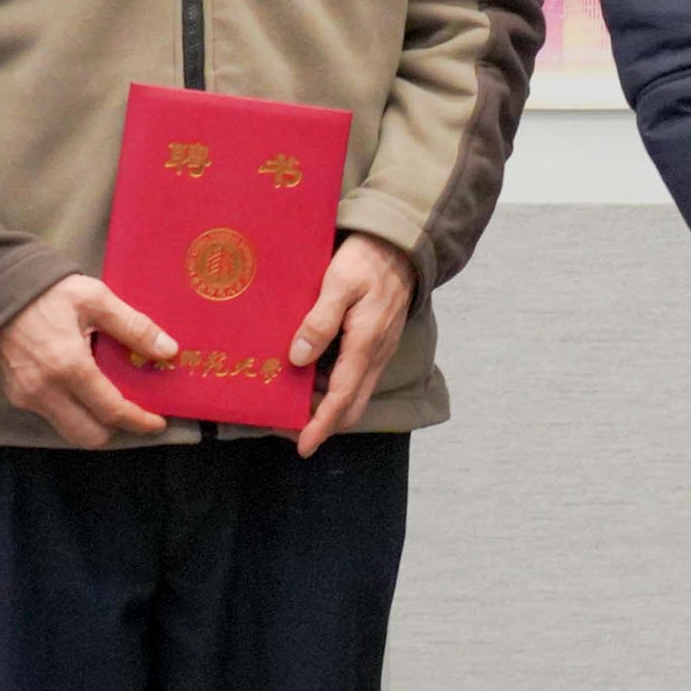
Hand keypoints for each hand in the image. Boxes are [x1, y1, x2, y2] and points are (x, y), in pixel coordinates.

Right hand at [0, 271, 177, 448]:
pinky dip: (73, 413)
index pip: (111, 411)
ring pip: (69, 431)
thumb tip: (168, 351)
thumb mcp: (95, 299)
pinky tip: (84, 390)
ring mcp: (26, 397)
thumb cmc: (46, 290)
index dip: (139, 421)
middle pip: (90, 436)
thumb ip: (133, 326)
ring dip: (94, 424)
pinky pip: (52, 418)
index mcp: (68, 366)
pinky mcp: (15, 396)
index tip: (158, 422)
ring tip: (111, 400)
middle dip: (117, 429)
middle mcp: (45, 391)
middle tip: (135, 411)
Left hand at [284, 234, 413, 455]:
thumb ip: (320, 321)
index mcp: (365, 345)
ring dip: (328, 407)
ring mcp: (380, 351)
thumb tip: (298, 358)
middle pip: (351, 407)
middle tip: (290, 428)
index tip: (303, 446)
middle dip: (323, 424)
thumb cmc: (366, 260)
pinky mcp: (378, 343)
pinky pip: (357, 378)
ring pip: (355, 394)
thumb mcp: (338, 283)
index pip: (341, 399)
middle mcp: (376, 355)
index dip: (321, 426)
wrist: (401, 245)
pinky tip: (311, 378)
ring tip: (295, 404)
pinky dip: (335, 389)